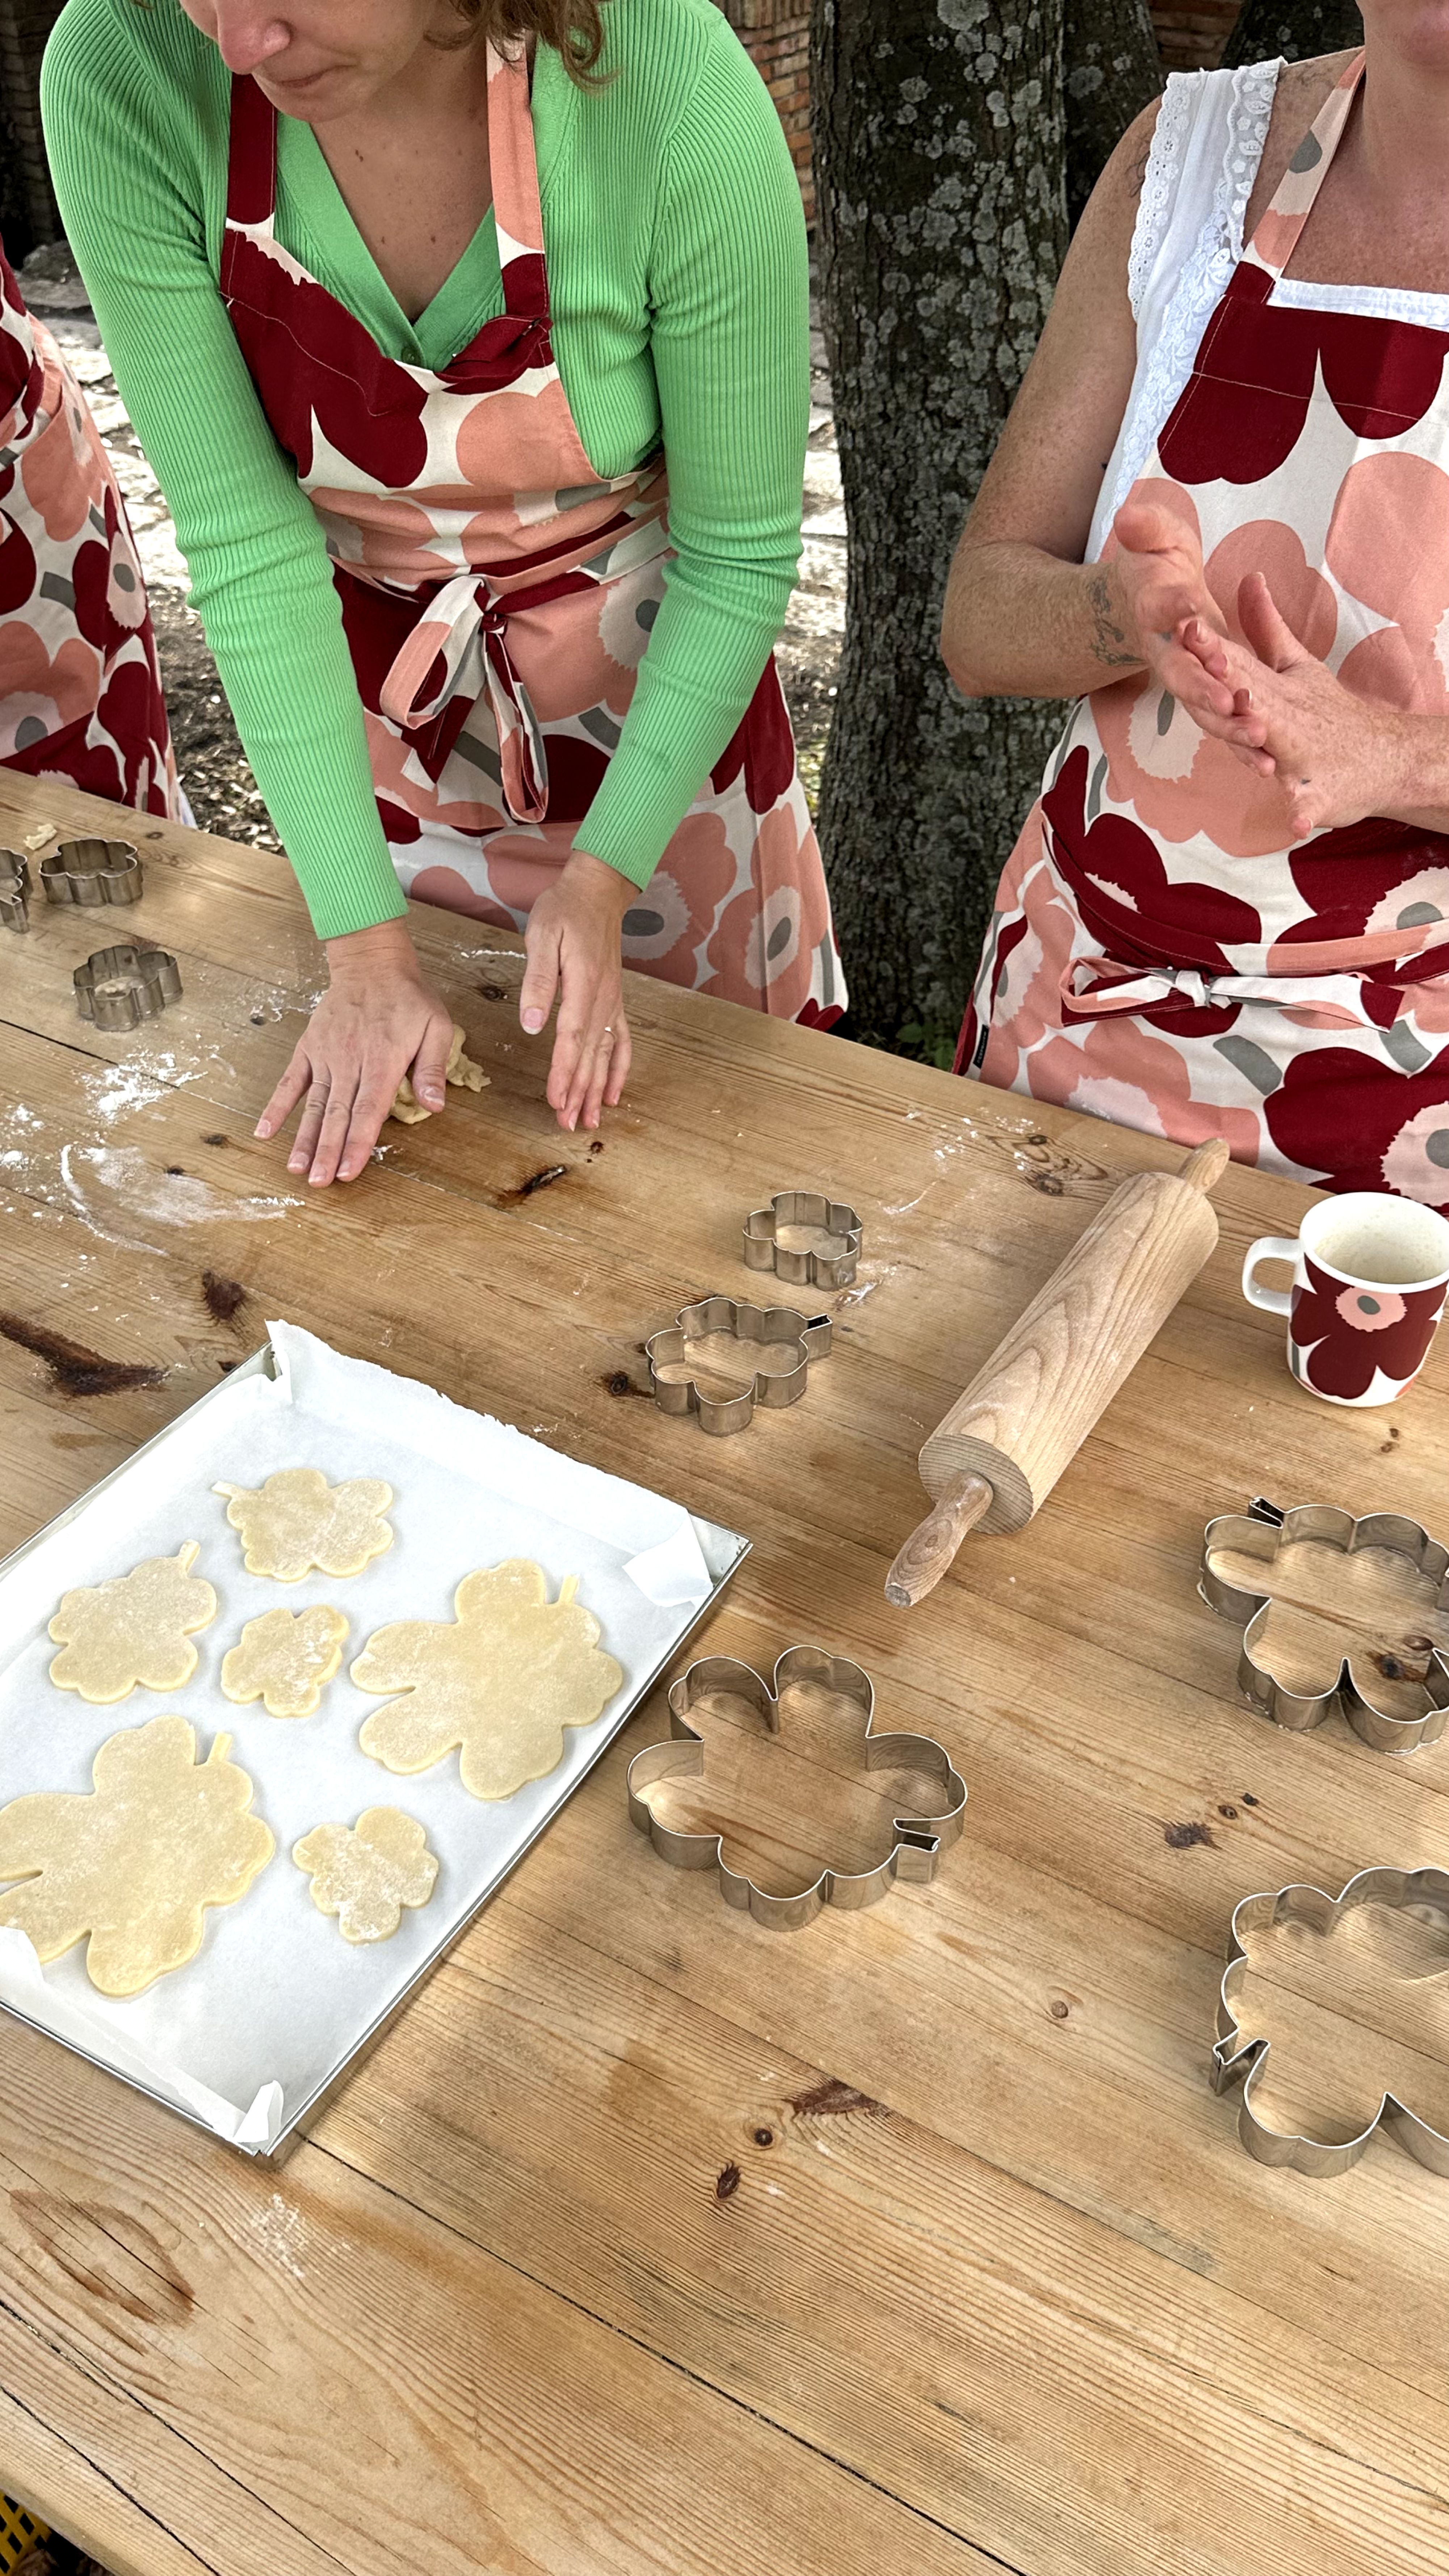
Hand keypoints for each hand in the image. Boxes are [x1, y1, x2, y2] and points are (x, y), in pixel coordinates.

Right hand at [256, 918, 455, 1186]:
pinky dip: (277, 1106)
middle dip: (328, 1151)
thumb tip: (435, 1106)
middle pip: (338, 1115)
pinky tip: (264, 1131)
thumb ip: (431, 1068)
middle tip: (319, 1183)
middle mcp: (350, 1061)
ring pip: (314, 1104)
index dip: (358, 1143)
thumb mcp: (436, 1027)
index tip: (348, 1171)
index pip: (368, 1111)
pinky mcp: (309, 1048)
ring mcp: (325, 1055)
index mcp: (382, 1061)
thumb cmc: (408, 998)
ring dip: (303, 1138)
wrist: (371, 963)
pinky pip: (290, 1081)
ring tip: (296, 1169)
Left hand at [519, 850, 633, 1130]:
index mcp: (584, 986)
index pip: (572, 1040)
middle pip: (591, 1055)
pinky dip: (619, 1069)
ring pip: (606, 1054)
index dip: (564, 1074)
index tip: (556, 1100)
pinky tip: (613, 1092)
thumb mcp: (543, 937)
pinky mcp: (614, 999)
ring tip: (589, 1120)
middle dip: (580, 1092)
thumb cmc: (565, 911)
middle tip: (568, 1124)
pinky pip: (621, 1040)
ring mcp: (612, 1002)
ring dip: (597, 1089)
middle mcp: (603, 999)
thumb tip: (532, 1025)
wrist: (597, 891)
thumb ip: (539, 982)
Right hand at [1103, 499, 1252, 735]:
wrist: (1145, 602)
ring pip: (1201, 709)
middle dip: (1201, 689)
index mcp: (1153, 611)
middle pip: (1180, 675)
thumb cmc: (1155, 566)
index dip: (1173, 610)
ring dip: (1227, 727)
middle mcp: (1165, 652)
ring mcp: (1184, 679)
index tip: (1190, 610)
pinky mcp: (1203, 695)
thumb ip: (1145, 528)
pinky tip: (1267, 766)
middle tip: (1225, 700)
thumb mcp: (1155, 537)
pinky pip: (1221, 726)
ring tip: (1257, 739)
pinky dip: (1240, 747)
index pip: (1160, 609)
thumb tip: (1127, 513)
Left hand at [1180, 572, 1412, 837]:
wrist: (1382, 756)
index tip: (1186, 623)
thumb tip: (1250, 576)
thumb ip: (1268, 626)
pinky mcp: (1319, 791)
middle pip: (1253, 694)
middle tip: (1206, 660)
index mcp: (1276, 689)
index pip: (1238, 663)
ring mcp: (1304, 754)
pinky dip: (1305, 812)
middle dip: (1230, 679)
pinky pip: (1311, 803)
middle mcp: (1289, 715)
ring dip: (1265, 739)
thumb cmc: (1327, 714)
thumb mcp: (1295, 666)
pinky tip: (1298, 824)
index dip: (1212, 645)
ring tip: (1255, 730)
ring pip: (1281, 744)